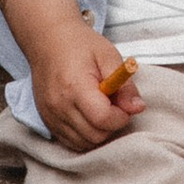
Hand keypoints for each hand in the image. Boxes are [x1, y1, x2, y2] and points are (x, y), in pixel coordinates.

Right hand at [31, 27, 144, 153]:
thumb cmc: (79, 44)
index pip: (102, 119)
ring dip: (99, 133)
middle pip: (94, 136)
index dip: (121, 116)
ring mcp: (50, 116)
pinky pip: (70, 142)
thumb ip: (124, 85)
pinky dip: (84, 136)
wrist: (48, 39)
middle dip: (111, 126)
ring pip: (83, 144)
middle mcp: (59, 106)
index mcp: (75, 87)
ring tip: (101, 110)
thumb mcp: (109, 56)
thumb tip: (137, 108)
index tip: (124, 105)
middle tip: (115, 106)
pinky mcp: (46, 121)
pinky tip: (88, 117)